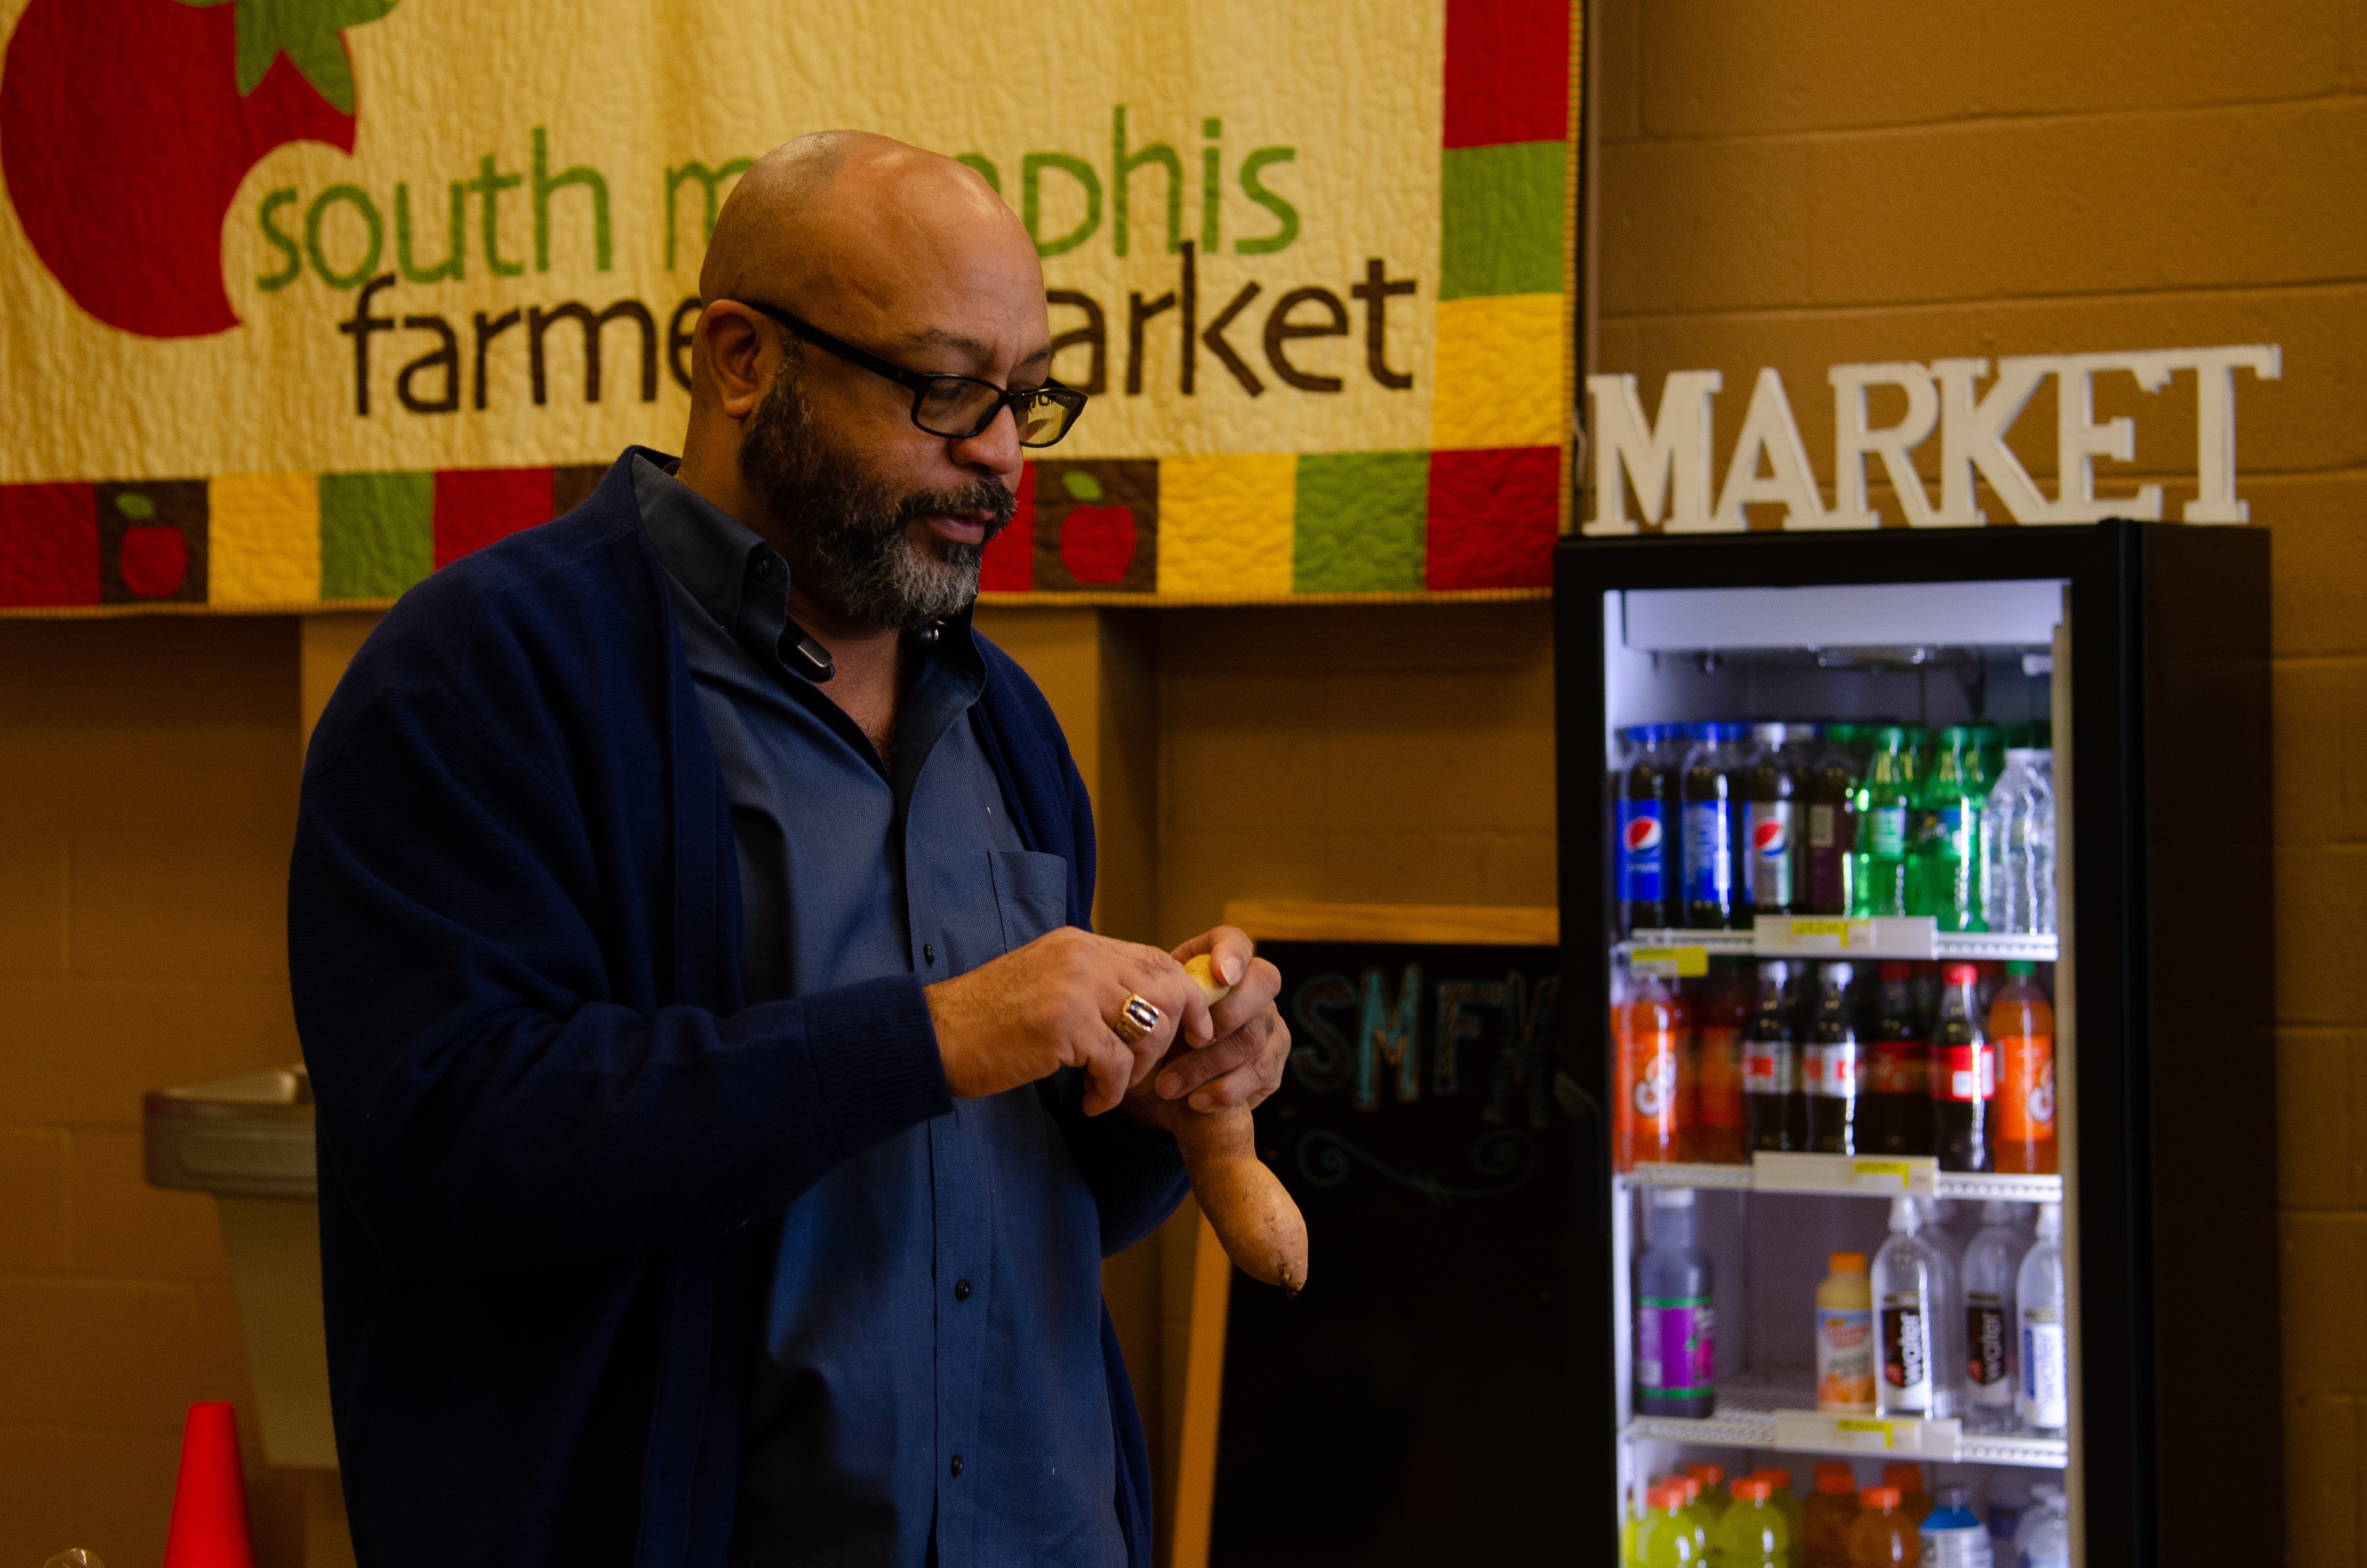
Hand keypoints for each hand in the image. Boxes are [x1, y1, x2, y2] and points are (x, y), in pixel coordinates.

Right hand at [924, 926, 1213, 1114]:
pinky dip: (1112, 1092)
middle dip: (1177, 1034)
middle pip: (1168, 988)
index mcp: (1079, 944)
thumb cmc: (984, 1020)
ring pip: (1151, 1026)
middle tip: (1158, 1070)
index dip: (1185, 996)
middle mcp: (1082, 957)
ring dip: (1140, 1068)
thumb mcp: (1045, 984)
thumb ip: (1089, 985)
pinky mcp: (1063, 1025)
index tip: (1192, 1030)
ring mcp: (1073, 987)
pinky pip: (1118, 1065)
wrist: (933, 1035)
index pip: (1156, 959)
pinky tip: (1091, 1103)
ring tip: (1111, 1087)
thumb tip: (1140, 1008)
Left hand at [1128, 926, 1289, 1118]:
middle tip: (1191, 1040)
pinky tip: (1196, 1101)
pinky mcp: (1275, 1060)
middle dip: (1227, 1013)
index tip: (1221, 976)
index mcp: (1218, 962)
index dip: (1233, 954)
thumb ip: (1156, 1002)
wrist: (1163, 1081)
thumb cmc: (1155, 1035)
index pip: (1236, 941)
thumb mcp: (1149, 1015)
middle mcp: (1254, 986)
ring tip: (1169, 1086)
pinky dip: (1225, 1090)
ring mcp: (1270, 1022)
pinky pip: (1262, 1073)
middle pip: (1264, 983)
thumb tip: (1157, 1008)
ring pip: (1255, 1035)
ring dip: (1209, 1064)